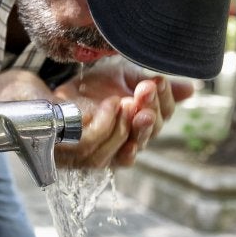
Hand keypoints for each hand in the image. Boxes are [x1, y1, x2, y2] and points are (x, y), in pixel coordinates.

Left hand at [53, 56, 193, 168]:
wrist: (45, 95)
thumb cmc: (85, 90)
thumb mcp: (124, 79)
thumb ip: (153, 86)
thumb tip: (190, 90)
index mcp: (137, 129)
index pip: (160, 120)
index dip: (163, 102)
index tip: (158, 80)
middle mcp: (122, 147)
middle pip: (147, 138)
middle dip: (150, 113)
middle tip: (148, 91)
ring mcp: (100, 155)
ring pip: (127, 149)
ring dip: (131, 123)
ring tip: (129, 99)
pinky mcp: (78, 157)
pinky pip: (99, 148)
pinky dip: (108, 126)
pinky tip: (110, 105)